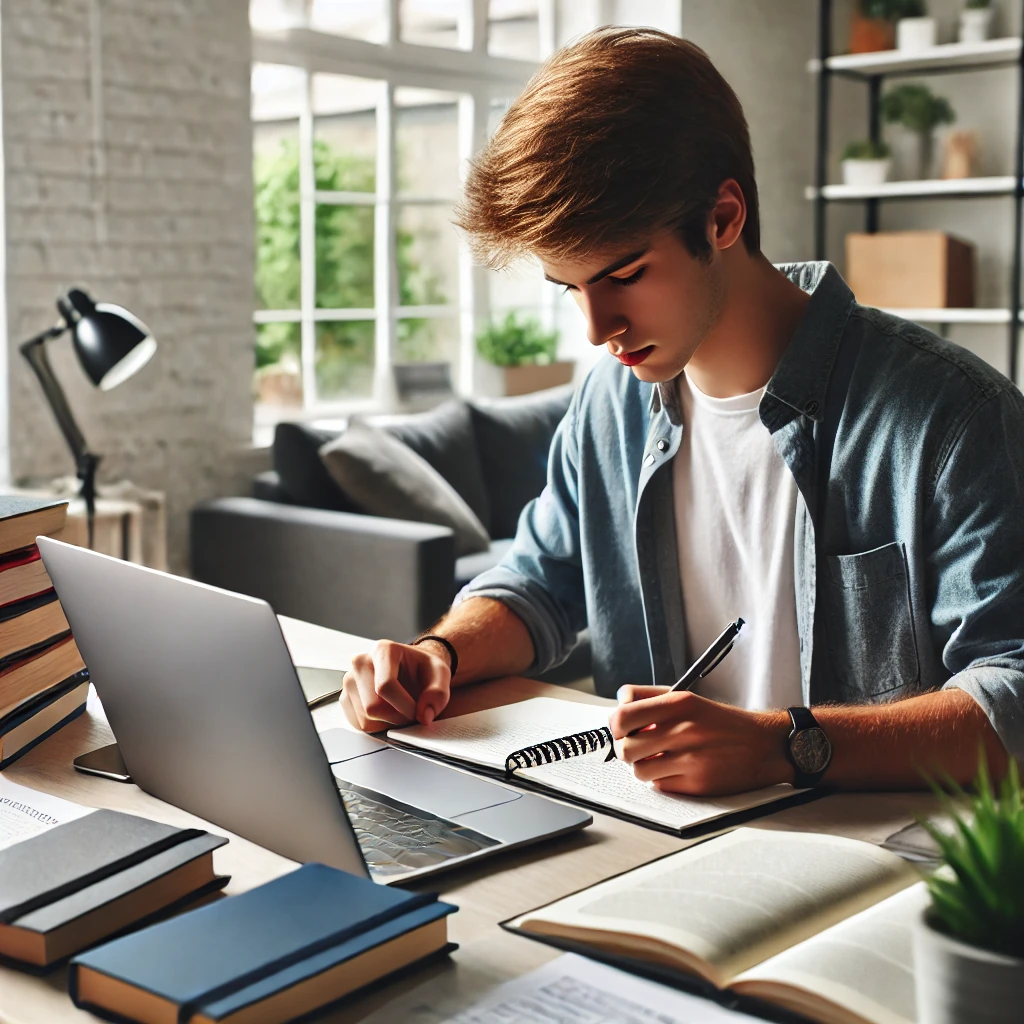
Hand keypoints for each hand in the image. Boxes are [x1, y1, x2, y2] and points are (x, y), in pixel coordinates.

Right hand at [341, 639, 450, 731]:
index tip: (418, 712)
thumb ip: (438, 693)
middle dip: (397, 717)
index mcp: (383, 650)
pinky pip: (358, 724)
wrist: (411, 667)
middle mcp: (360, 662)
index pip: (385, 686)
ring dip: (387, 723)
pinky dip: (376, 726)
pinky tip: (387, 714)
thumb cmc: (423, 669)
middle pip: (373, 706)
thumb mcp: (440, 674)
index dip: (405, 706)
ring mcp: (349, 680)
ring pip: (365, 719)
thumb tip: (424, 716)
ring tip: (400, 710)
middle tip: (411, 712)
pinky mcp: (345, 697)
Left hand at [608, 686, 791, 795]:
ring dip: (643, 767)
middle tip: (637, 748)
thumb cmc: (721, 722)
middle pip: (625, 748)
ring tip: (658, 759)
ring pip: (639, 770)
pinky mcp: (697, 784)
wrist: (764, 745)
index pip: (623, 716)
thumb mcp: (688, 698)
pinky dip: (662, 780)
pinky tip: (677, 770)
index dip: (615, 726)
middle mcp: (683, 730)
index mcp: (678, 704)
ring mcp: (690, 759)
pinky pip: (659, 786)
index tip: (621, 729)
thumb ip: (649, 697)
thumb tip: (618, 703)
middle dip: (627, 749)